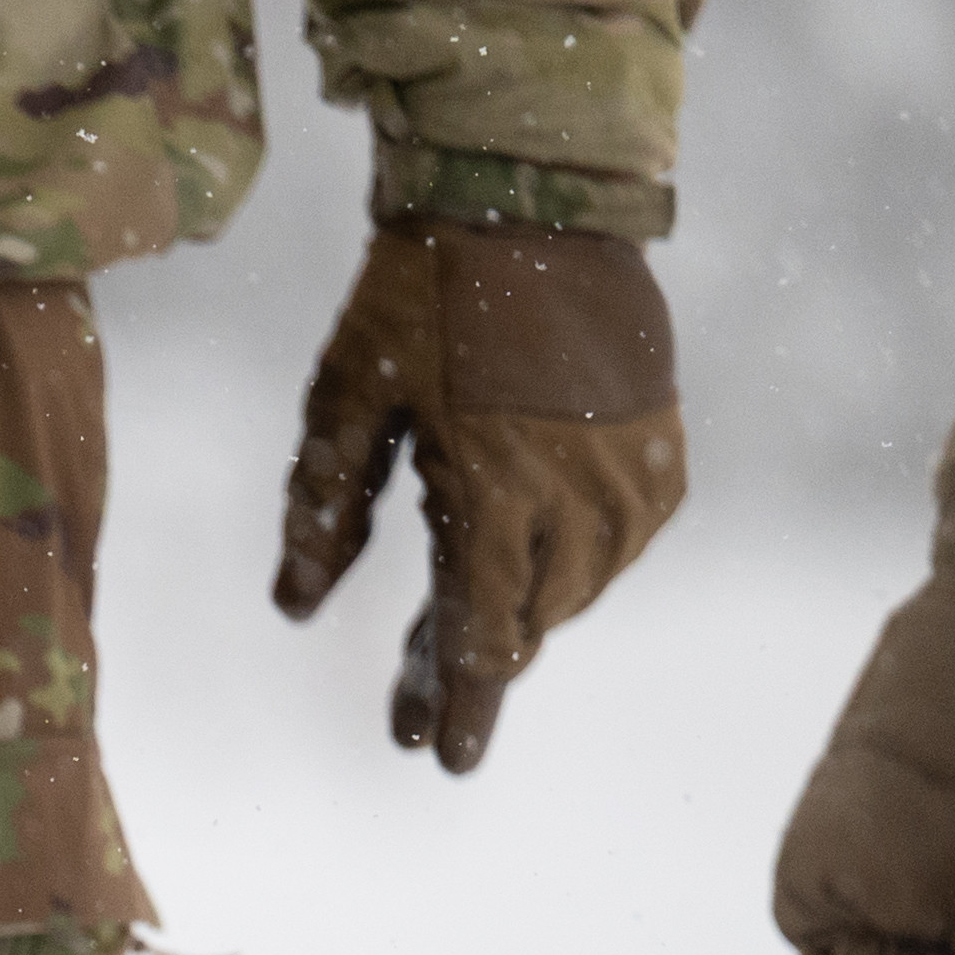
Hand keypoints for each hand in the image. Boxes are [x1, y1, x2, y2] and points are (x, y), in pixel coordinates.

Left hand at [275, 225, 685, 772]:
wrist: (531, 202)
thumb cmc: (418, 297)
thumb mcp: (344, 400)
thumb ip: (321, 510)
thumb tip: (295, 604)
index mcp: (492, 495)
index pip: (480, 640)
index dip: (456, 702)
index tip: (435, 752)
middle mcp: (577, 498)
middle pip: (525, 627)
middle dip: (469, 667)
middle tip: (413, 698)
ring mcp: (631, 474)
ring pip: (576, 592)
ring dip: (518, 620)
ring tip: (458, 634)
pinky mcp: (660, 446)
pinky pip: (624, 544)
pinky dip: (575, 567)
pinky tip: (530, 567)